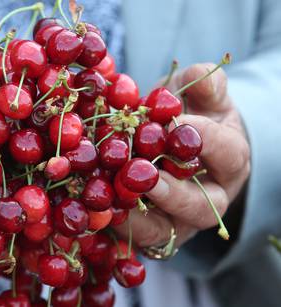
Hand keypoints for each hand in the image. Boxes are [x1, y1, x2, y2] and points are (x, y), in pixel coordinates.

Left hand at [113, 63, 250, 248]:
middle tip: (143, 174)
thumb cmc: (189, 117)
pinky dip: (112, 224)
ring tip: (111, 198)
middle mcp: (209, 199)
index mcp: (229, 163)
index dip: (203, 139)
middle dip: (171, 192)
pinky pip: (132, 236)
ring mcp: (178, 221)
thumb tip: (202, 76)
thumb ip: (204, 86)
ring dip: (135, 216)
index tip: (172, 122)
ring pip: (163, 231)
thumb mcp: (201, 97)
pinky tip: (93, 207)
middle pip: (200, 206)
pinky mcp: (148, 232)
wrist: (172, 147)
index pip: (228, 154)